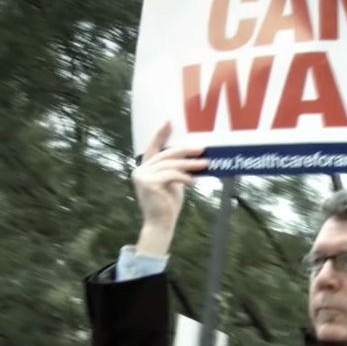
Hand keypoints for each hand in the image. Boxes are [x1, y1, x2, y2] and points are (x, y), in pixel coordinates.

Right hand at [131, 121, 207, 253]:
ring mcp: (142, 176)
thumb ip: (175, 170)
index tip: (169, 120)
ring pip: (171, 165)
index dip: (160, 133)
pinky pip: (171, 175)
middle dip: (185, 150)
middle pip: (166, 154)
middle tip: (202, 148)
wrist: (160, 225)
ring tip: (205, 164)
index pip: (152, 147)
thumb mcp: (172, 183)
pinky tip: (193, 181)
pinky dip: (184, 177)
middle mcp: (140, 170)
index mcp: (144, 168)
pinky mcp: (149, 183)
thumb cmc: (167, 206)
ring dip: (190, 164)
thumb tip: (193, 157)